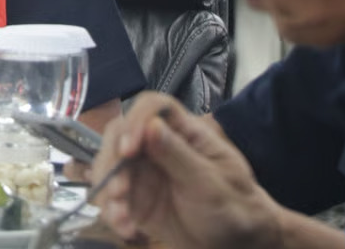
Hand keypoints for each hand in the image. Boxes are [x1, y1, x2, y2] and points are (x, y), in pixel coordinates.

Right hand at [92, 93, 284, 248]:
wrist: (237, 244)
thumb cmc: (235, 207)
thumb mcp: (211, 183)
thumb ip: (179, 156)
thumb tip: (151, 125)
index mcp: (183, 132)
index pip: (153, 108)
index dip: (136, 122)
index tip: (129, 150)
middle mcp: (157, 146)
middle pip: (120, 135)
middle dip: (112, 161)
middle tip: (118, 191)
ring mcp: (144, 171)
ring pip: (109, 165)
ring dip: (107, 189)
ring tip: (121, 217)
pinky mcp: (135, 196)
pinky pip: (112, 197)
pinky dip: (112, 212)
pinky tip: (126, 229)